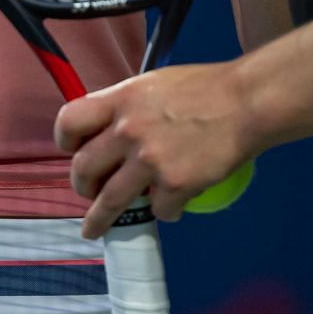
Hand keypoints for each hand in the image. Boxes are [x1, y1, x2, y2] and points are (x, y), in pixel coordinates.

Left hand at [54, 63, 254, 238]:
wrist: (246, 102)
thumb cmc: (206, 88)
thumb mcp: (154, 84)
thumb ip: (127, 106)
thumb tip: (109, 129)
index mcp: (121, 100)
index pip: (69, 121)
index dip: (65, 141)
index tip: (71, 151)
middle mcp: (128, 131)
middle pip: (83, 169)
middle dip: (81, 186)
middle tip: (89, 191)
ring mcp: (150, 160)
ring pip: (109, 201)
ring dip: (99, 218)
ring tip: (94, 229)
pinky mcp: (175, 185)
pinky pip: (158, 210)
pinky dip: (165, 211)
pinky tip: (174, 203)